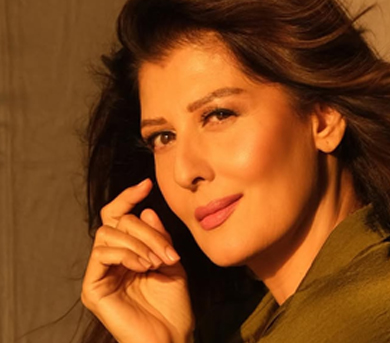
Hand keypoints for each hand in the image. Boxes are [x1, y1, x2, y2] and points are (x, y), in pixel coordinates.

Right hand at [81, 179, 193, 342]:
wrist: (172, 337)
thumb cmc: (173, 305)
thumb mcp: (171, 261)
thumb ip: (159, 236)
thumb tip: (145, 209)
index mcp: (127, 253)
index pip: (119, 216)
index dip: (128, 197)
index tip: (147, 183)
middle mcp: (110, 261)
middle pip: (117, 222)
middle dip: (146, 231)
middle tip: (166, 252)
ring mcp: (99, 274)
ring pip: (108, 234)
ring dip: (139, 242)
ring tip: (157, 262)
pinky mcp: (93, 289)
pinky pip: (102, 254)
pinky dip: (126, 254)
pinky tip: (143, 266)